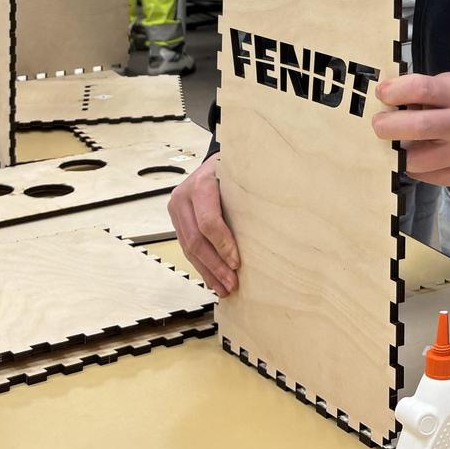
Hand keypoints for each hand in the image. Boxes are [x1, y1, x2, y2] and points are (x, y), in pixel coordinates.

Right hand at [167, 153, 239, 295]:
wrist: (213, 159)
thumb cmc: (235, 168)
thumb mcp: (241, 175)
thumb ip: (248, 195)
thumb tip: (273, 225)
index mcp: (201, 183)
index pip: (208, 222)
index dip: (223, 245)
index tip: (237, 263)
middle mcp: (182, 196)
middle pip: (196, 240)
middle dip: (214, 266)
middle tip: (231, 284)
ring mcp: (176, 208)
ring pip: (188, 247)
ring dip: (207, 271)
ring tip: (223, 289)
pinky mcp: (176, 219)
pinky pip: (186, 246)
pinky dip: (200, 265)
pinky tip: (211, 279)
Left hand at [370, 71, 449, 185]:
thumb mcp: (447, 83)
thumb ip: (418, 92)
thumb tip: (384, 105)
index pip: (421, 90)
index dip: (394, 92)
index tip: (381, 94)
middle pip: (418, 128)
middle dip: (388, 127)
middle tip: (378, 124)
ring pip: (416, 161)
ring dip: (398, 151)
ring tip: (399, 142)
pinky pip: (425, 176)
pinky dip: (413, 165)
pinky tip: (418, 153)